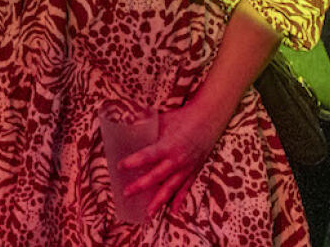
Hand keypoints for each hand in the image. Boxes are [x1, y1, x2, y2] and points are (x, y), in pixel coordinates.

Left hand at [117, 96, 226, 216]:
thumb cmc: (183, 117)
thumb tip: (126, 124)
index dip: (133, 162)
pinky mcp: (194, 171)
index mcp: (168, 145)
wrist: (209, 119)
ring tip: (148, 213)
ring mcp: (186, 167)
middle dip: (141, 186)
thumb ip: (145, 124)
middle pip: (157, 177)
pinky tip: (174, 211)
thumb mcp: (162, 119)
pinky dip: (180, 200)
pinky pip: (185, 188)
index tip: (120, 166)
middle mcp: (177, 160)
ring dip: (159, 201)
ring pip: (171, 188)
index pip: (147, 156)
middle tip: (126, 193)